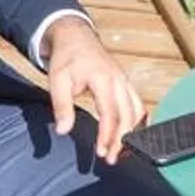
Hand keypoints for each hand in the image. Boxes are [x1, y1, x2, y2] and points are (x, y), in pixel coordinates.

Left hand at [43, 17, 143, 163]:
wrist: (75, 36)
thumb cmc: (66, 58)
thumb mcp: (57, 80)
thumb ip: (61, 106)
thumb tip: (63, 130)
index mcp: (103, 79)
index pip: (111, 113)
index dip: (108, 135)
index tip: (102, 152)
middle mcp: (120, 80)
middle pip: (129, 116)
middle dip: (122, 140)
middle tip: (112, 159)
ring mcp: (125, 81)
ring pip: (138, 111)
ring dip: (131, 132)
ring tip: (121, 150)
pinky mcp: (126, 83)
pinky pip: (138, 105)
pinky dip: (136, 122)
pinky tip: (129, 134)